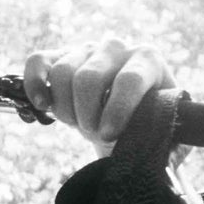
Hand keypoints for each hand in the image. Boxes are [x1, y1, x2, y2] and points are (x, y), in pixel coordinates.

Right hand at [21, 40, 175, 155]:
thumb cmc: (149, 130)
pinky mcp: (61, 56)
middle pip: (89, 78)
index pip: (130, 80)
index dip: (118, 110)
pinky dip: (35, 84)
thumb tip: (159, 154)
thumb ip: (168, 145)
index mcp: (149, 62)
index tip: (110, 136)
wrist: (127, 122)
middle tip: (94, 135)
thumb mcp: (166, 138)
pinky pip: (39, 61)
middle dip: (87, 116)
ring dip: (66, 109)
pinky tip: (43, 106)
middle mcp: (118, 48)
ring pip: (62, 74)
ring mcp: (87, 49)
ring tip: (79, 125)